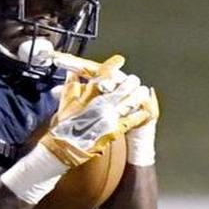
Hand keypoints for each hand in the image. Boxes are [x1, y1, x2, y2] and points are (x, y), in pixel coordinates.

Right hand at [39, 57, 156, 167]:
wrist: (64, 148)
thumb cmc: (63, 126)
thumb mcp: (65, 102)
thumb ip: (70, 86)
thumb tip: (72, 73)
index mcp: (88, 95)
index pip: (103, 74)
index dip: (112, 65)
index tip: (119, 60)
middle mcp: (100, 104)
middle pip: (121, 87)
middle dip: (129, 82)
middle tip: (133, 80)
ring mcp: (109, 117)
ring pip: (129, 102)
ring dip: (137, 96)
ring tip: (142, 91)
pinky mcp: (115, 130)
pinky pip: (131, 120)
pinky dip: (139, 115)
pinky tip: (145, 111)